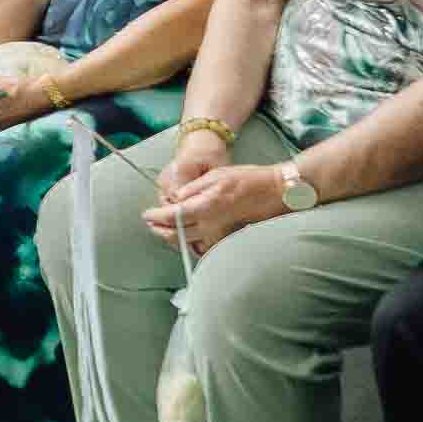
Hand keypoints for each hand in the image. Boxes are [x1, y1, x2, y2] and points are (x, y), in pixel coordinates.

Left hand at [149, 161, 281, 256]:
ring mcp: (221, 233)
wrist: (275, 191)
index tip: (146, 215)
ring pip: (190, 243)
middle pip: (177, 235)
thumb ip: (192, 189)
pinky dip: (192, 244)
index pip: (173, 217)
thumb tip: (175, 198)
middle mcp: (212, 224)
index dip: (156, 218)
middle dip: (160, 231)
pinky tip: (186, 237)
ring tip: (162, 230)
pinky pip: (205, 246)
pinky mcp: (228, 236)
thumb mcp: (215, 175)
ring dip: (173, 239)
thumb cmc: (247, 179)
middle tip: (150, 224)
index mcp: (206, 206)